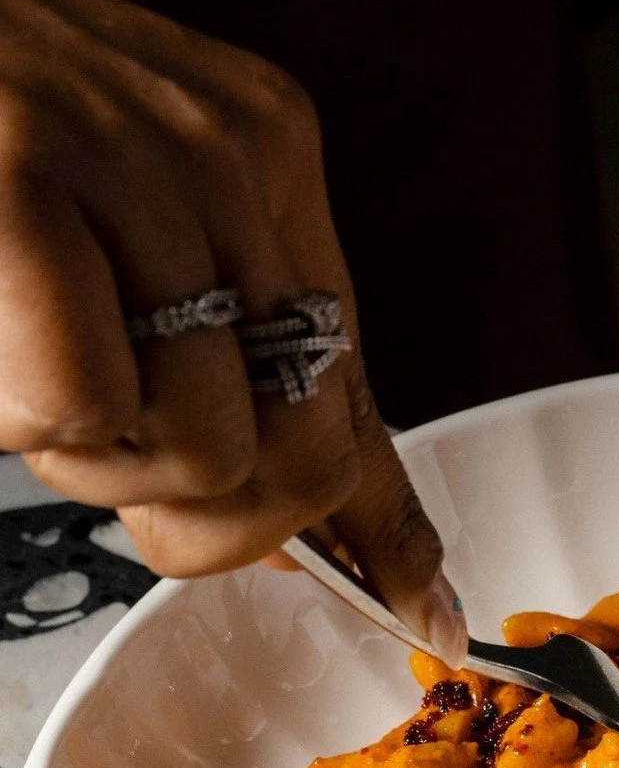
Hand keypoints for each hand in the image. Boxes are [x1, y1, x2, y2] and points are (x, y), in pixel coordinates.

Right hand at [0, 0, 466, 661]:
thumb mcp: (140, 224)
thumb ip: (223, 351)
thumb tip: (288, 527)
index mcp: (270, 162)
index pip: (361, 390)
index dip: (388, 525)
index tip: (427, 610)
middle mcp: (231, 158)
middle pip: (306, 453)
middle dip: (214, 518)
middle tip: (122, 465)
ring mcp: (136, 164)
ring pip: (202, 448)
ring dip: (100, 461)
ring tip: (37, 367)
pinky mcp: (26, 182)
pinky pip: (84, 406)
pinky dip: (34, 419)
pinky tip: (4, 344)